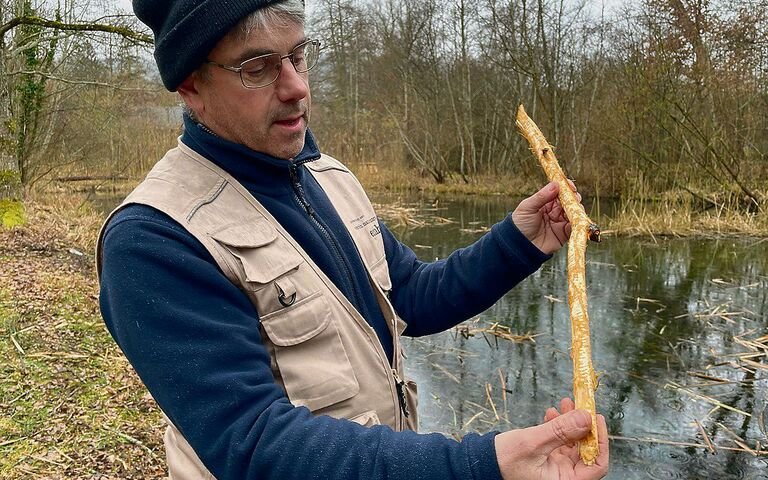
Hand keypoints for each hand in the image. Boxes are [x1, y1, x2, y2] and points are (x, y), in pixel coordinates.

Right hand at [494, 398, 608, 479]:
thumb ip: (561, 430)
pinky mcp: (548, 458)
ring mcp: (556, 467)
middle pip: (587, 451)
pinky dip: (559, 425)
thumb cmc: (504, 460)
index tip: (595, 418)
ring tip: (566, 403)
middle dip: (584, 426)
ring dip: (571, 422)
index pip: (596, 465)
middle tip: (581, 404)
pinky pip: (561, 441)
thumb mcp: (533, 442)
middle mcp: (563, 475)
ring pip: (574, 443)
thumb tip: (586, 418)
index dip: (601, 441)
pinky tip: (552, 412)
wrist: (482, 462)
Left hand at [512, 181, 579, 254]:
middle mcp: (554, 211)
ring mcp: (560, 222)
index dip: (566, 187)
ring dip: (576, 209)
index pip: (558, 192)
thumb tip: (556, 184)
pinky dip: (577, 223)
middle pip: (569, 201)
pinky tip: (575, 220)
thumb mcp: (528, 207)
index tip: (570, 185)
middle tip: (574, 197)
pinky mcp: (564, 234)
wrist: (519, 245)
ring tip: (574, 209)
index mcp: (545, 202)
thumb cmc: (520, 224)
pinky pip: (574, 227)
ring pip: (574, 213)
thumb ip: (541, 196)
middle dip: (574, 198)